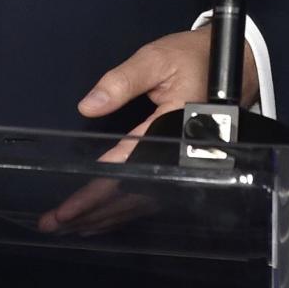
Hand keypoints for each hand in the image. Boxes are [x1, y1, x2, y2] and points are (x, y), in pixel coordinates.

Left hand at [37, 29, 254, 233]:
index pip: (127, 168)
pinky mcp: (179, 168)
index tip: (67, 209)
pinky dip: (122, 212)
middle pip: (131, 195)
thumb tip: (88, 107)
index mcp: (173, 129)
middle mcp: (179, 156)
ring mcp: (182, 167)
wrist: (235, 63)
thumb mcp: (156, 59)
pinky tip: (100, 220)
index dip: (96, 190)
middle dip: (91, 212)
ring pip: (140, 203)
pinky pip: (149, 198)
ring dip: (103, 218)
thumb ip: (121, 82)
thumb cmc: (192, 59)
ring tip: (67, 228)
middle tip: (53, 224)